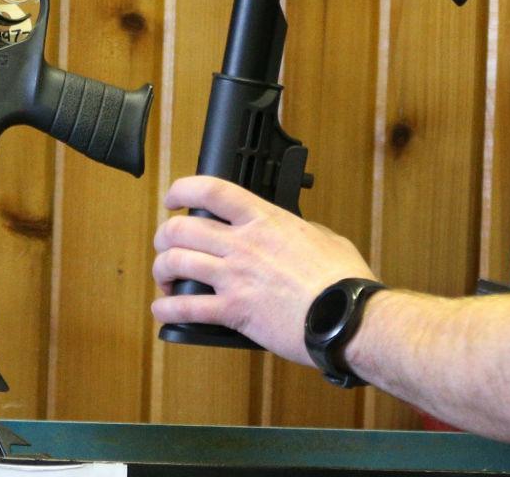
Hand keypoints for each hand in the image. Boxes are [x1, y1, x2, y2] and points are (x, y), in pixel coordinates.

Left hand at [150, 175, 375, 365]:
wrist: (347, 319)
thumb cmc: (343, 281)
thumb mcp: (324, 237)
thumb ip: (301, 229)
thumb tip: (297, 231)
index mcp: (264, 220)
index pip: (212, 191)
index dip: (183, 190)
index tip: (173, 198)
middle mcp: (242, 244)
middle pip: (182, 229)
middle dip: (164, 236)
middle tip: (166, 245)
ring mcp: (235, 277)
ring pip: (176, 263)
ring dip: (162, 270)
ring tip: (164, 278)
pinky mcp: (233, 311)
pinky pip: (186, 307)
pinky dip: (167, 309)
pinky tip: (164, 311)